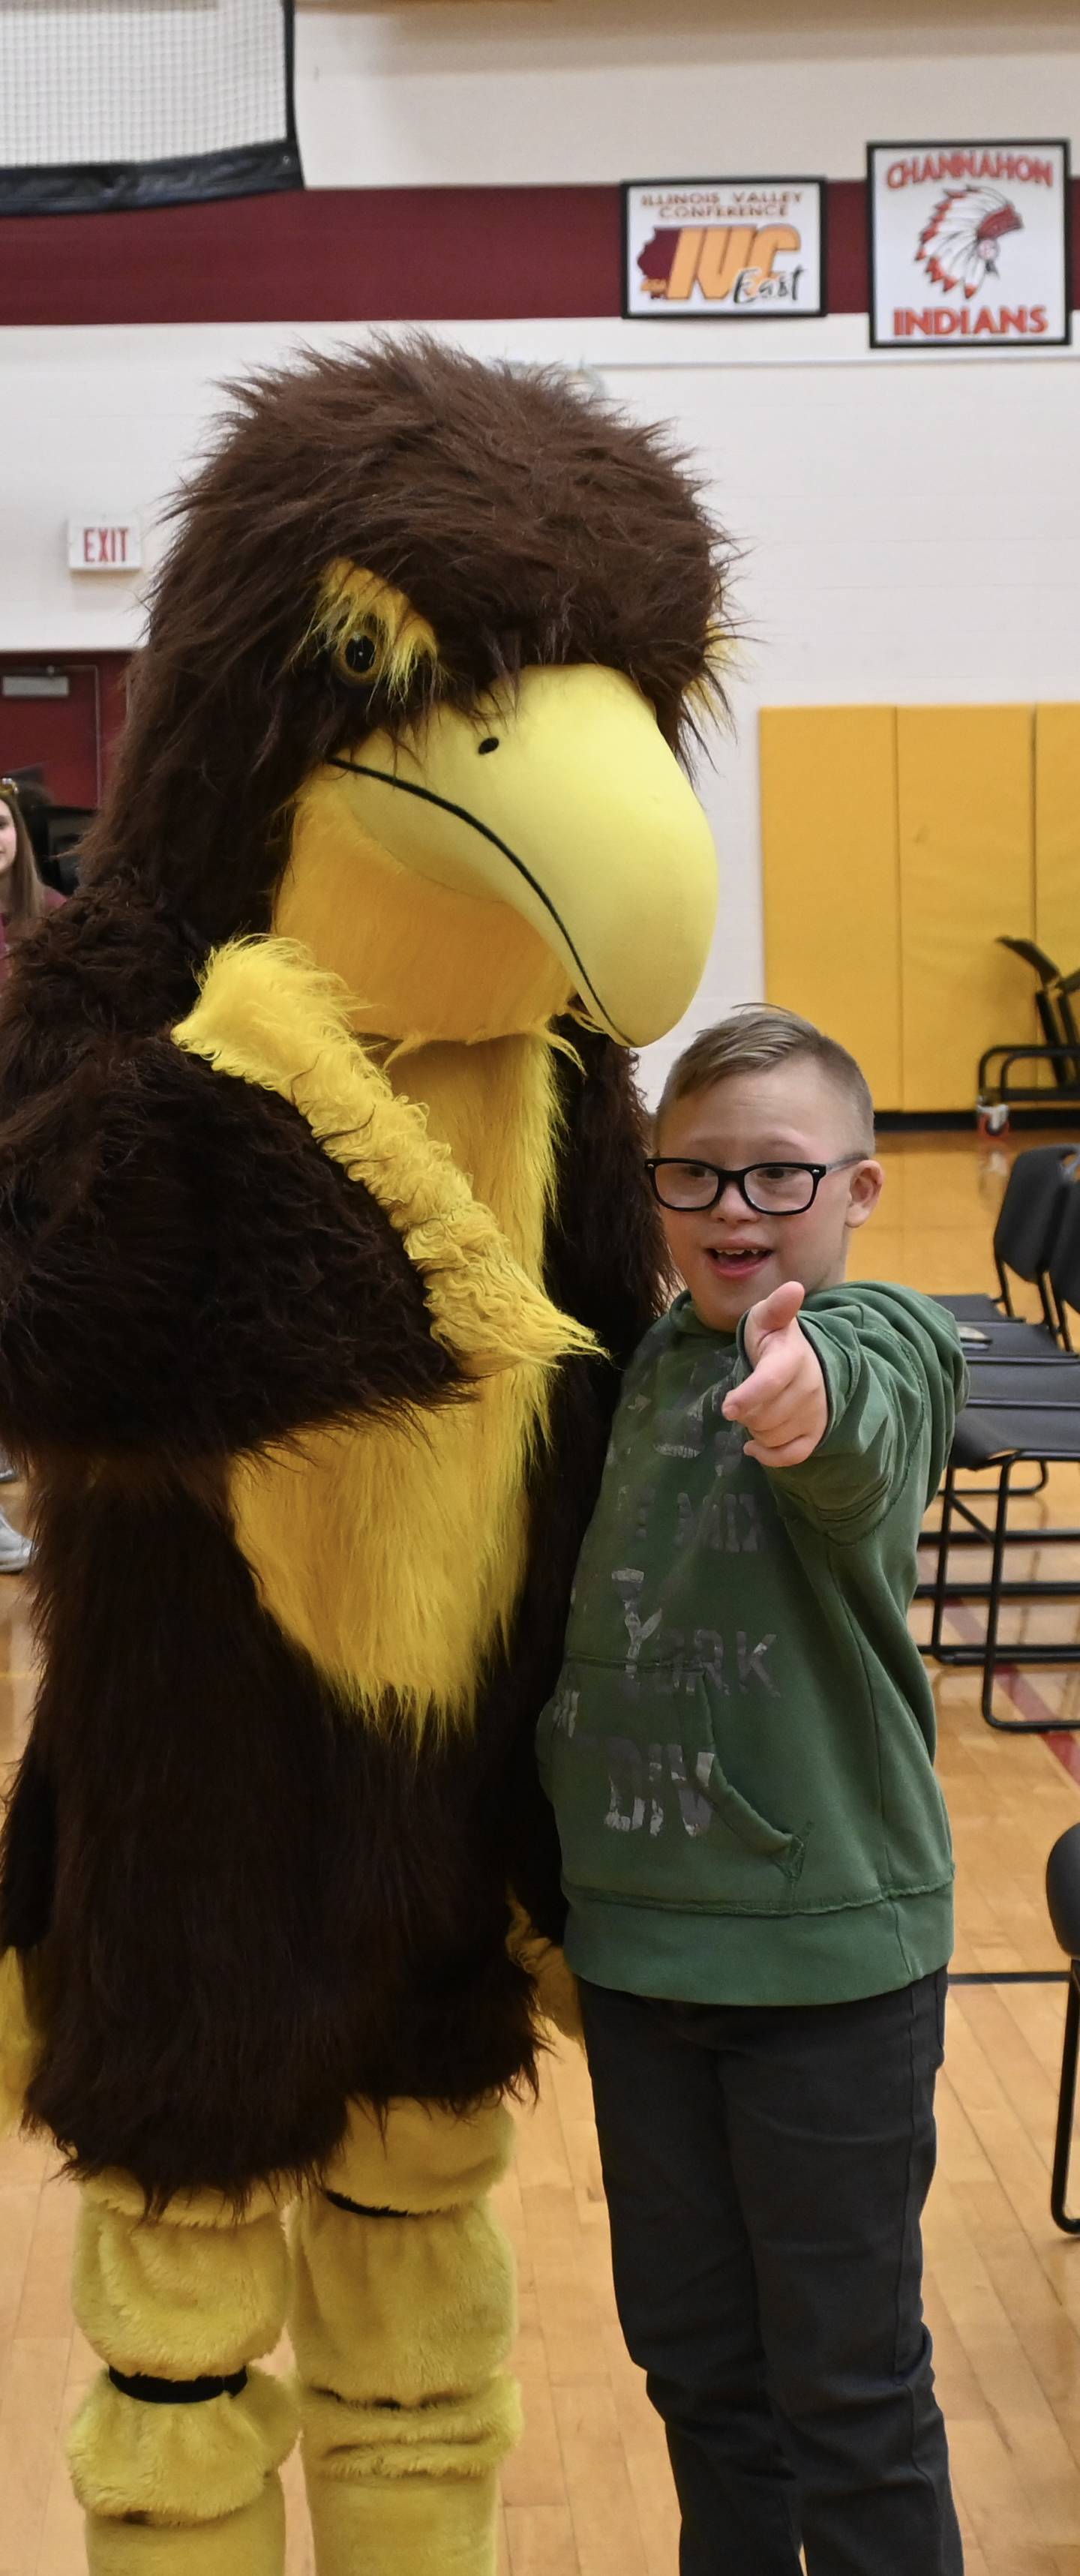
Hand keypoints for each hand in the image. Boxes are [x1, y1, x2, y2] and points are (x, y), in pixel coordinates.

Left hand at [721, 1280, 827, 1466]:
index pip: (771, 1381)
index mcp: (793, 1358)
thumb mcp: (768, 1320)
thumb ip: (776, 1308)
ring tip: (755, 1410)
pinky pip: (791, 1455)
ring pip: (772, 1435)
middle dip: (745, 1412)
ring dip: (754, 1429)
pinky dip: (769, 1455)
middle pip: (764, 1415)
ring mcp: (815, 1412)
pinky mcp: (815, 1433)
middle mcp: (809, 1387)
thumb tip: (793, 1287)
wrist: (808, 1361)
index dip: (748, 1397)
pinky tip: (755, 1446)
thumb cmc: (774, 1341)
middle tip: (743, 1398)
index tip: (728, 1408)